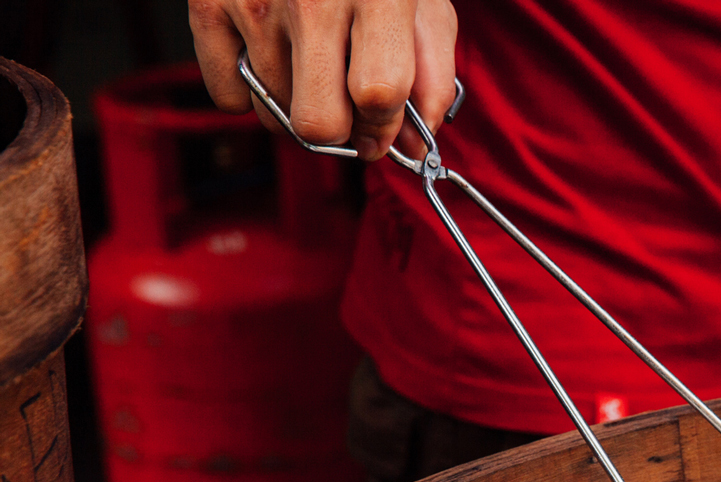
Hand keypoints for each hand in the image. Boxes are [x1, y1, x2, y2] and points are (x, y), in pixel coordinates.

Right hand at [189, 0, 458, 160]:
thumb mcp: (421, 2)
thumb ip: (432, 76)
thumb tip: (413, 146)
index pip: (377, 94)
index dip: (386, 124)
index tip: (386, 123)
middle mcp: (310, 0)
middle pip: (318, 122)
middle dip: (341, 130)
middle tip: (347, 107)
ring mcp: (254, 3)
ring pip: (276, 113)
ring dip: (300, 104)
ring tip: (313, 64)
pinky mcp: (208, 3)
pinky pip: (228, 96)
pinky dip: (251, 92)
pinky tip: (273, 58)